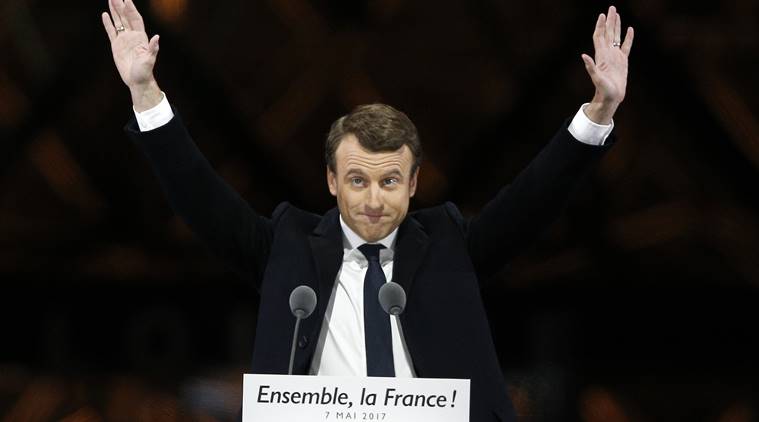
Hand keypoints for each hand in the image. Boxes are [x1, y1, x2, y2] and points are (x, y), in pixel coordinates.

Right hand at [101, 0, 162, 110]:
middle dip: (121, 6)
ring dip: (114, 11)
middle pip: (126, 17)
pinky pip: (111, 32)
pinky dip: (108, 23)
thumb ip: (153, 48)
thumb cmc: (145, 71)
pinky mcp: (116, 46)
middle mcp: (132, 36)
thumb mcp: (150, 60)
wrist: (137, 81)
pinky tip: (105, 14)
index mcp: (140, 37)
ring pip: (118, 22)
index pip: (135, 19)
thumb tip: (157, 37)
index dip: (131, 9)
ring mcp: (124, 40)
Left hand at [581, 6, 633, 123]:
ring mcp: (615, 57)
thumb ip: (590, 67)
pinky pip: (626, 46)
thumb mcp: (596, 78)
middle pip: (608, 33)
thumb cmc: (603, 90)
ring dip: (616, 26)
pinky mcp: (623, 61)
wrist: (611, 97)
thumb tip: (583, 55)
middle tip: (611, 8)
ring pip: (616, 37)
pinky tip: (630, 29)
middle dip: (609, 21)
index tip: (602, 15)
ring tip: (617, 14)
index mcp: (601, 56)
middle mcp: (607, 54)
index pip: (600, 36)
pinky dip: (628, 38)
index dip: (600, 26)